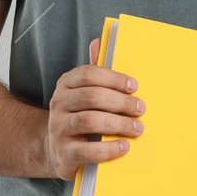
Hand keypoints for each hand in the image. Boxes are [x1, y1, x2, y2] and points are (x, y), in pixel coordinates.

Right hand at [42, 36, 143, 180]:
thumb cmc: (78, 116)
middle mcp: (58, 103)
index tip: (134, 86)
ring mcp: (58, 128)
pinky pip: (87, 150)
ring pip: (89, 120)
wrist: (56, 150)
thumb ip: (94, 72)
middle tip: (140, 108)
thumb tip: (98, 42)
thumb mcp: (83, 92)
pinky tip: (124, 147)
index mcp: (66, 84)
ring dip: (119, 124)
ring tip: (137, 128)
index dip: (113, 78)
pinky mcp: (64, 153)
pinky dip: (109, 148)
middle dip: (121, 102)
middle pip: (92, 96)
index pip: (88, 74)